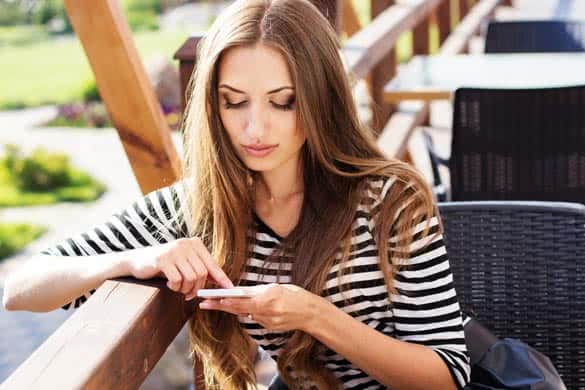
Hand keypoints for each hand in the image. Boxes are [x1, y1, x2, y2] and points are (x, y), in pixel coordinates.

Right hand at [124, 237, 233, 299]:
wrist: (139, 261)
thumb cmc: (166, 265)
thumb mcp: (186, 264)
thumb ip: (202, 270)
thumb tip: (222, 283)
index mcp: (195, 244)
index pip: (212, 264)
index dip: (222, 278)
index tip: (230, 289)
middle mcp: (186, 244)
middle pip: (202, 274)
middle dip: (197, 288)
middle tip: (189, 295)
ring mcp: (174, 250)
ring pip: (191, 278)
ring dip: (185, 289)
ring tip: (178, 288)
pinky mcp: (163, 259)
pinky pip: (177, 279)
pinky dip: (175, 287)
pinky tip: (170, 284)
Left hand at [198, 283, 322, 331]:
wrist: (311, 313)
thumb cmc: (295, 295)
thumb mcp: (277, 287)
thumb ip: (259, 290)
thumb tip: (243, 291)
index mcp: (268, 299)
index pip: (243, 301)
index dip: (227, 301)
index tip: (214, 299)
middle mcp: (266, 312)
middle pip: (238, 310)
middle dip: (220, 306)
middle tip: (204, 304)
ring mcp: (267, 322)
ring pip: (246, 314)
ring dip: (234, 308)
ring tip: (216, 303)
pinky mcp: (269, 327)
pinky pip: (255, 318)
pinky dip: (250, 312)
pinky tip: (246, 307)